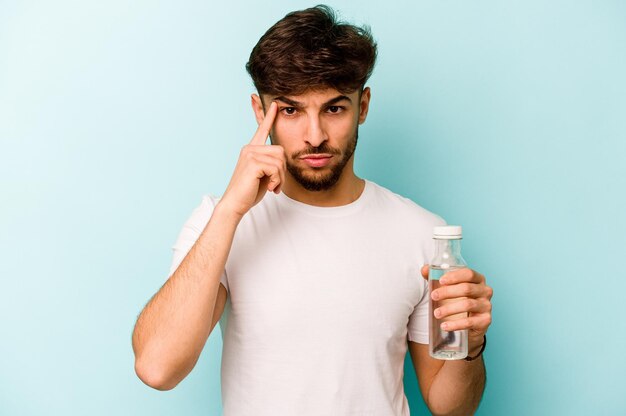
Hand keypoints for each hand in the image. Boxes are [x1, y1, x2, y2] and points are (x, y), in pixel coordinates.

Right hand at [219, 101, 285, 216]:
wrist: (235, 204)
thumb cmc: (249, 192)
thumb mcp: (263, 175)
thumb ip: (271, 164)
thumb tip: (282, 159)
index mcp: (251, 149)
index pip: (262, 130)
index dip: (269, 117)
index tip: (275, 104)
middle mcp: (249, 148)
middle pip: (280, 150)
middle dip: (282, 170)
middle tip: (276, 184)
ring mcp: (250, 154)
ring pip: (280, 160)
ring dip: (280, 178)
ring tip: (272, 187)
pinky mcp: (252, 162)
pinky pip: (276, 168)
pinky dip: (276, 181)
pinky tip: (270, 188)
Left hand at [421, 265, 492, 353]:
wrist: (469, 325)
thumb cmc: (457, 300)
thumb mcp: (447, 288)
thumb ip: (434, 278)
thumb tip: (424, 269)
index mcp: (478, 279)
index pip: (468, 273)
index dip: (454, 276)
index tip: (440, 281)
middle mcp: (485, 291)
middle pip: (466, 288)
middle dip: (447, 292)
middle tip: (433, 296)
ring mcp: (487, 306)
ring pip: (467, 304)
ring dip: (449, 309)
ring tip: (436, 313)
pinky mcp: (485, 320)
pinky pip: (469, 322)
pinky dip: (455, 324)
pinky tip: (444, 325)